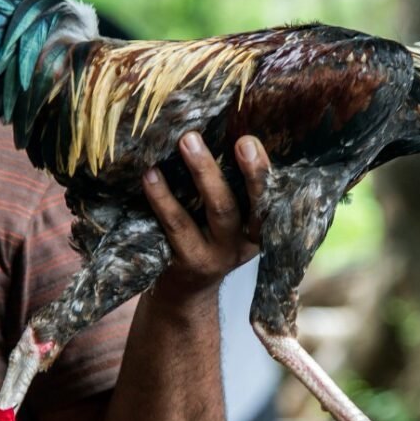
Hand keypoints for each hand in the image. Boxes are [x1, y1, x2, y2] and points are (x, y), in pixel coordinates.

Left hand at [143, 133, 269, 296]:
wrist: (186, 293)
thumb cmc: (211, 239)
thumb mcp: (235, 222)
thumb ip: (237, 188)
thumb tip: (232, 127)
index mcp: (260, 230)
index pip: (269, 200)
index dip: (261, 172)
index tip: (250, 140)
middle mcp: (240, 244)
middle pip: (242, 204)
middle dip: (243, 170)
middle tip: (239, 138)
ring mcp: (212, 255)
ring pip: (211, 213)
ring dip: (200, 174)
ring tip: (185, 142)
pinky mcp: (185, 262)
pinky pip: (174, 227)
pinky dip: (161, 199)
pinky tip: (150, 175)